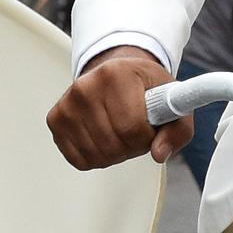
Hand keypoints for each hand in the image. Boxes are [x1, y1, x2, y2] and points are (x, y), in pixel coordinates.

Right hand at [47, 47, 187, 169]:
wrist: (115, 74)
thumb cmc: (144, 87)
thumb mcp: (171, 100)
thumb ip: (177, 130)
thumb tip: (159, 153)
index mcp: (115, 74)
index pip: (132, 128)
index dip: (146, 138)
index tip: (149, 127)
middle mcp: (85, 87)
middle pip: (113, 144)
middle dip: (132, 146)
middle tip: (135, 130)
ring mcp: (66, 104)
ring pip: (97, 155)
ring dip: (115, 153)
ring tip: (120, 133)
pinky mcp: (56, 120)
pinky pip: (79, 159)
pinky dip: (96, 157)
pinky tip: (103, 138)